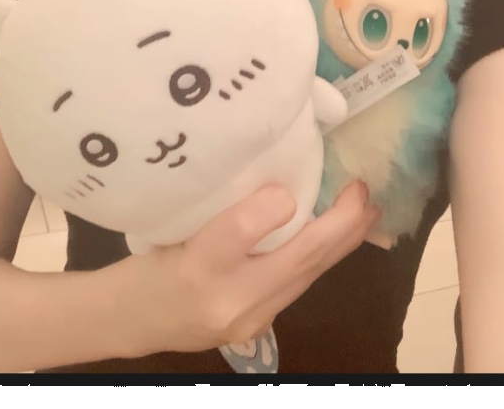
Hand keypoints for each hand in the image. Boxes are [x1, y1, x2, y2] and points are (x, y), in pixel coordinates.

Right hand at [104, 181, 380, 356]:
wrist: (135, 320)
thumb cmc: (152, 262)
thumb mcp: (169, 222)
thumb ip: (219, 205)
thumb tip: (273, 178)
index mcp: (196, 264)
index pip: (237, 233)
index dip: (270, 206)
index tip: (288, 184)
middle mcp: (227, 298)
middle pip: (296, 259)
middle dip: (340, 224)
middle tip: (364, 190)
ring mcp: (251, 319)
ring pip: (310, 275)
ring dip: (343, 240)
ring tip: (368, 210)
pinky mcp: (263, 325)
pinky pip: (303, 285)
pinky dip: (325, 256)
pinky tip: (341, 236)